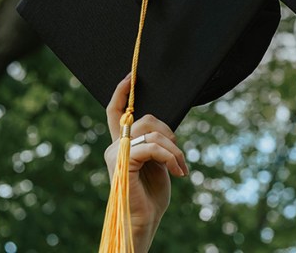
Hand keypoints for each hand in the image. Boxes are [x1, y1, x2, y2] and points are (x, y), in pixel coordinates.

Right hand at [103, 75, 188, 251]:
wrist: (145, 219)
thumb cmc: (152, 194)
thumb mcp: (158, 162)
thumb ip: (156, 142)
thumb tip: (162, 129)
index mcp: (122, 144)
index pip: (115, 112)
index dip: (121, 93)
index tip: (131, 76)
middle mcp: (114, 147)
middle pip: (147, 119)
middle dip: (171, 134)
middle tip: (179, 156)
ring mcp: (116, 154)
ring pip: (152, 133)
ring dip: (174, 150)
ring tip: (181, 167)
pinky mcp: (122, 163)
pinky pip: (152, 147)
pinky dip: (170, 157)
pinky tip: (178, 171)